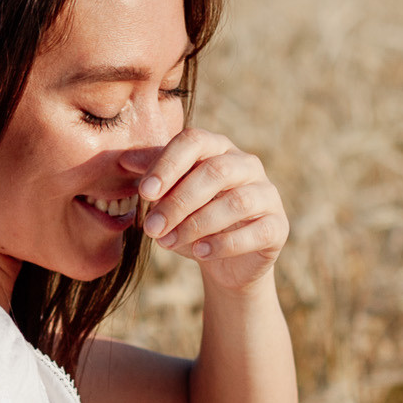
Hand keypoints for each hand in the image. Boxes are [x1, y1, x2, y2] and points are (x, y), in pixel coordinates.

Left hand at [131, 130, 288, 294]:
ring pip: (236, 202)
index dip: (168, 164)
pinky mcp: (278, 226)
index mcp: (218, 148)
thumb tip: (124, 160)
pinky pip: (255, 231)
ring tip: (167, 243)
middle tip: (150, 228)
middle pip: (214, 172)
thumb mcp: (168, 197)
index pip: (194, 141)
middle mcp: (247, 164)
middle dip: (178, 201)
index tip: (144, 193)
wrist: (225, 261)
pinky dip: (224, 243)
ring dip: (196, 224)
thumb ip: (152, 175)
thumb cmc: (192, 219)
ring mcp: (267, 194)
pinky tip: (200, 253)